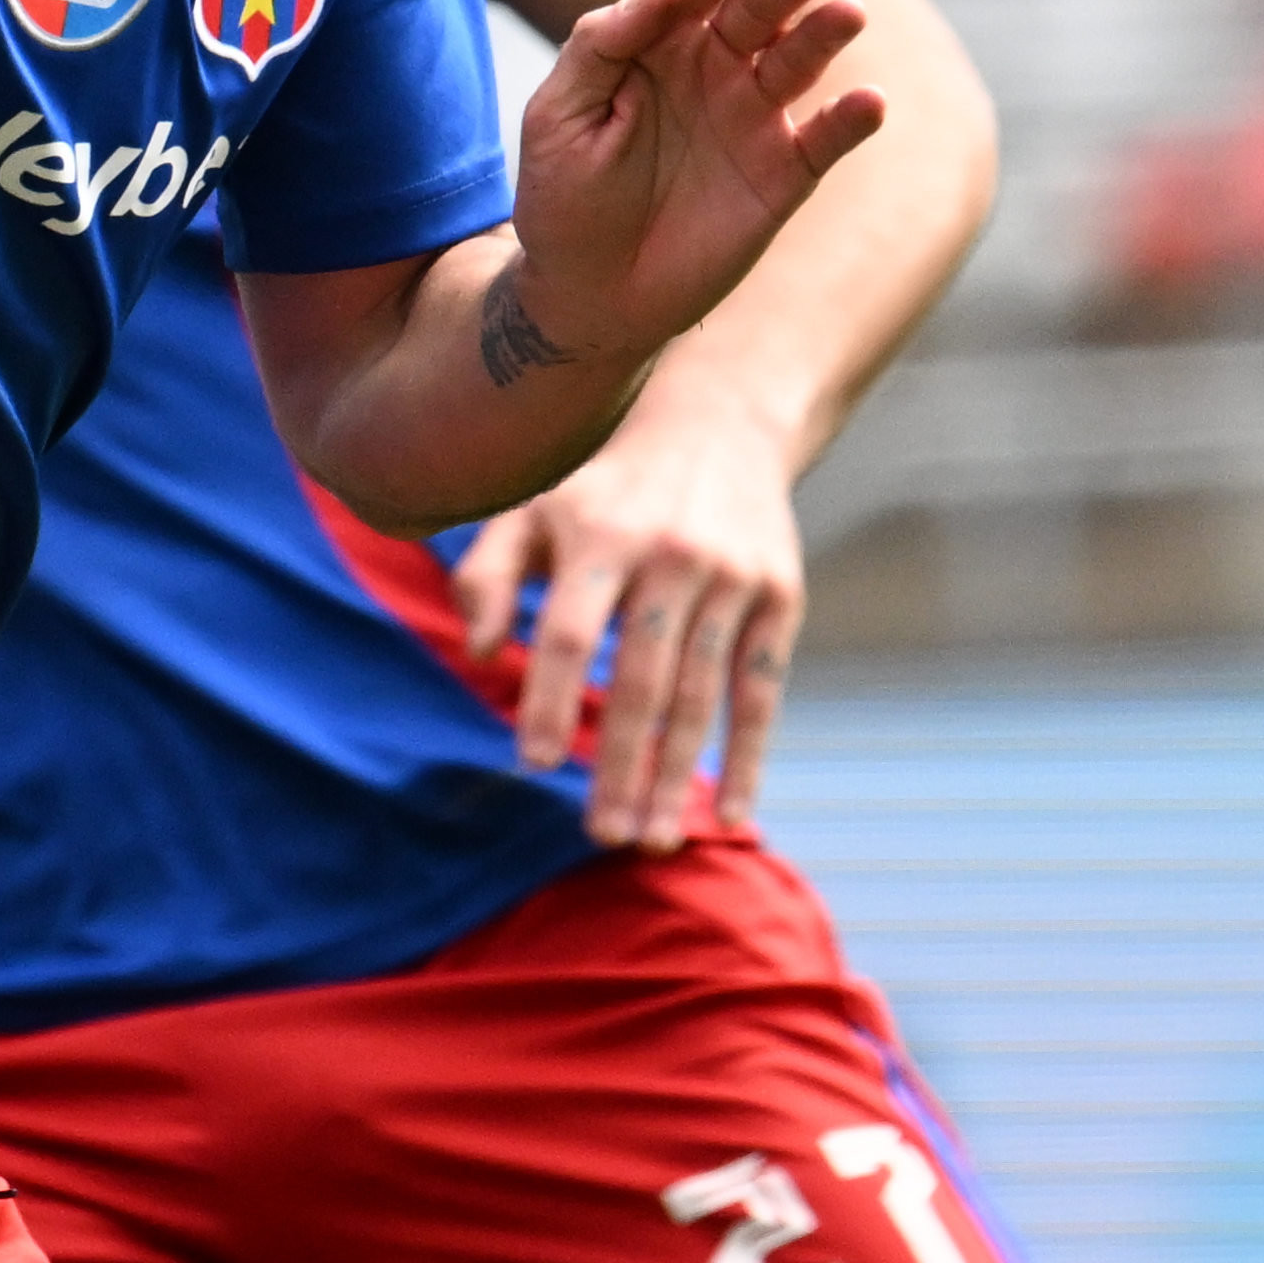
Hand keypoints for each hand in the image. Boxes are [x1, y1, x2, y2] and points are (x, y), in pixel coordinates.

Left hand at [452, 380, 807, 838]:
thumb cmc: (604, 487)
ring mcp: (732, 579)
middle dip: (621, 764)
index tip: (533, 762)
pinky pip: (761, 690)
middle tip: (602, 834)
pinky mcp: (780, 596)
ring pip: (701, 695)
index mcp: (601, 535)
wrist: (720, 424)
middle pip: (642, 679)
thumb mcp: (532, 510)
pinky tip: (731, 813)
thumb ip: (486, 575)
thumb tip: (483, 654)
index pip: (570, 633)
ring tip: (652, 838)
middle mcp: (671, 557)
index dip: (549, 699)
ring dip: (677, 775)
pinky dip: (748, 755)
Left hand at [496, 0, 887, 386]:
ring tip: (848, 13)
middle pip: (759, 8)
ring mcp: (754, 118)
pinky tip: (868, 102)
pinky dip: (851, 120)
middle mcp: (716, 67)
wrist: (587, 295)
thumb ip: (602, 45)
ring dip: (826, 35)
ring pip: (800, 60)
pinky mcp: (784, 173)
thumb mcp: (558, 114)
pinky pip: (826, 138)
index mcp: (660, 40)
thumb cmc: (562, 196)